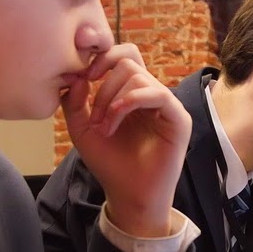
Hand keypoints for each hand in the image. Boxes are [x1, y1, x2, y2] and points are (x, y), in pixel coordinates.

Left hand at [61, 43, 191, 237]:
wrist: (128, 196)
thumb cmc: (110, 164)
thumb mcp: (81, 130)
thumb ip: (74, 102)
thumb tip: (77, 76)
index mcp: (133, 93)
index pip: (124, 56)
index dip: (103, 58)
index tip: (83, 77)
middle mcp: (152, 95)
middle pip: (128, 61)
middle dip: (103, 85)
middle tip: (94, 115)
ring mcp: (167, 106)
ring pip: (138, 76)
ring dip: (112, 100)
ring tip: (103, 127)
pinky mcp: (178, 119)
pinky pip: (157, 94)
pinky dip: (130, 102)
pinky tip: (114, 120)